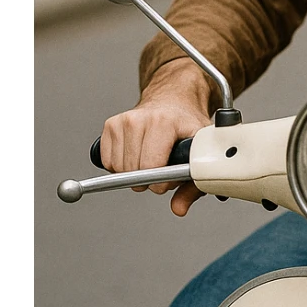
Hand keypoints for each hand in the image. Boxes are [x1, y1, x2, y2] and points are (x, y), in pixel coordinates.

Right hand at [98, 59, 212, 216]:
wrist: (174, 98)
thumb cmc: (187, 123)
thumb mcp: (199, 151)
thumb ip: (193, 185)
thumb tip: (179, 208)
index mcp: (164, 122)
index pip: (151, 167)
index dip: (160, 182)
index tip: (167, 180)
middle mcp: (140, 119)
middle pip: (133, 171)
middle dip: (149, 179)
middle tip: (162, 169)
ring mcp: (122, 121)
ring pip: (118, 169)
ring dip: (134, 173)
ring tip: (151, 160)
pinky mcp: (110, 125)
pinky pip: (108, 162)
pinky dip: (121, 166)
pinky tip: (137, 155)